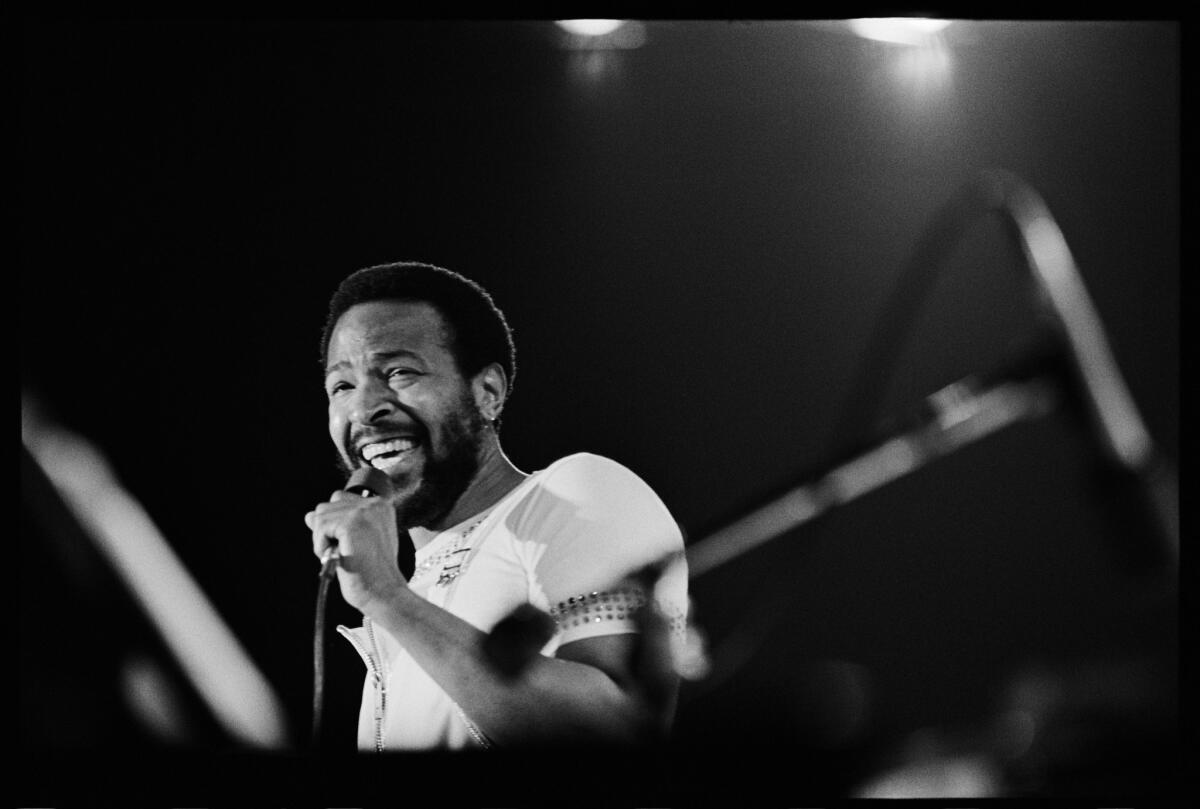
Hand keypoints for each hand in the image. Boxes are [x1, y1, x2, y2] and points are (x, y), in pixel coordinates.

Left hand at [305, 489, 407, 612]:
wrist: (382, 591)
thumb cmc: (370, 571)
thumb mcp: (354, 541)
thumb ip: (336, 524)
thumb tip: (309, 516)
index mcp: (380, 505)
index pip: (340, 499)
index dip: (334, 524)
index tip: (346, 544)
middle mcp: (374, 503)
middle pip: (327, 506)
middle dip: (326, 531)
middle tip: (342, 552)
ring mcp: (363, 511)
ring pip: (320, 516)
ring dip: (322, 539)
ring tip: (341, 555)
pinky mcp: (351, 523)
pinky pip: (320, 527)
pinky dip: (321, 546)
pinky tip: (338, 557)